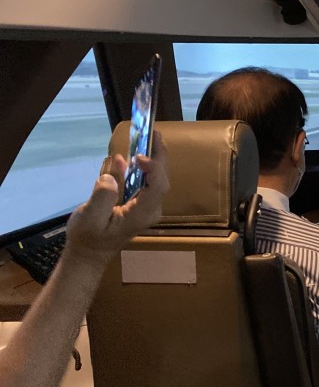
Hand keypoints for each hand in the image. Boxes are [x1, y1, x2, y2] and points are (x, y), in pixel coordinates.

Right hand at [64, 132, 169, 266]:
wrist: (90, 253)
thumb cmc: (88, 237)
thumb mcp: (89, 218)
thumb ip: (101, 198)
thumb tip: (111, 177)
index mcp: (142, 213)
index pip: (157, 187)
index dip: (152, 168)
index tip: (138, 156)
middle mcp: (150, 209)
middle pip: (161, 179)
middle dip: (159, 156)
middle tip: (154, 133)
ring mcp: (147, 207)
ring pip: (156, 179)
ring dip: (153, 158)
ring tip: (149, 138)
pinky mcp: (140, 204)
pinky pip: (145, 182)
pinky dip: (142, 167)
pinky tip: (133, 156)